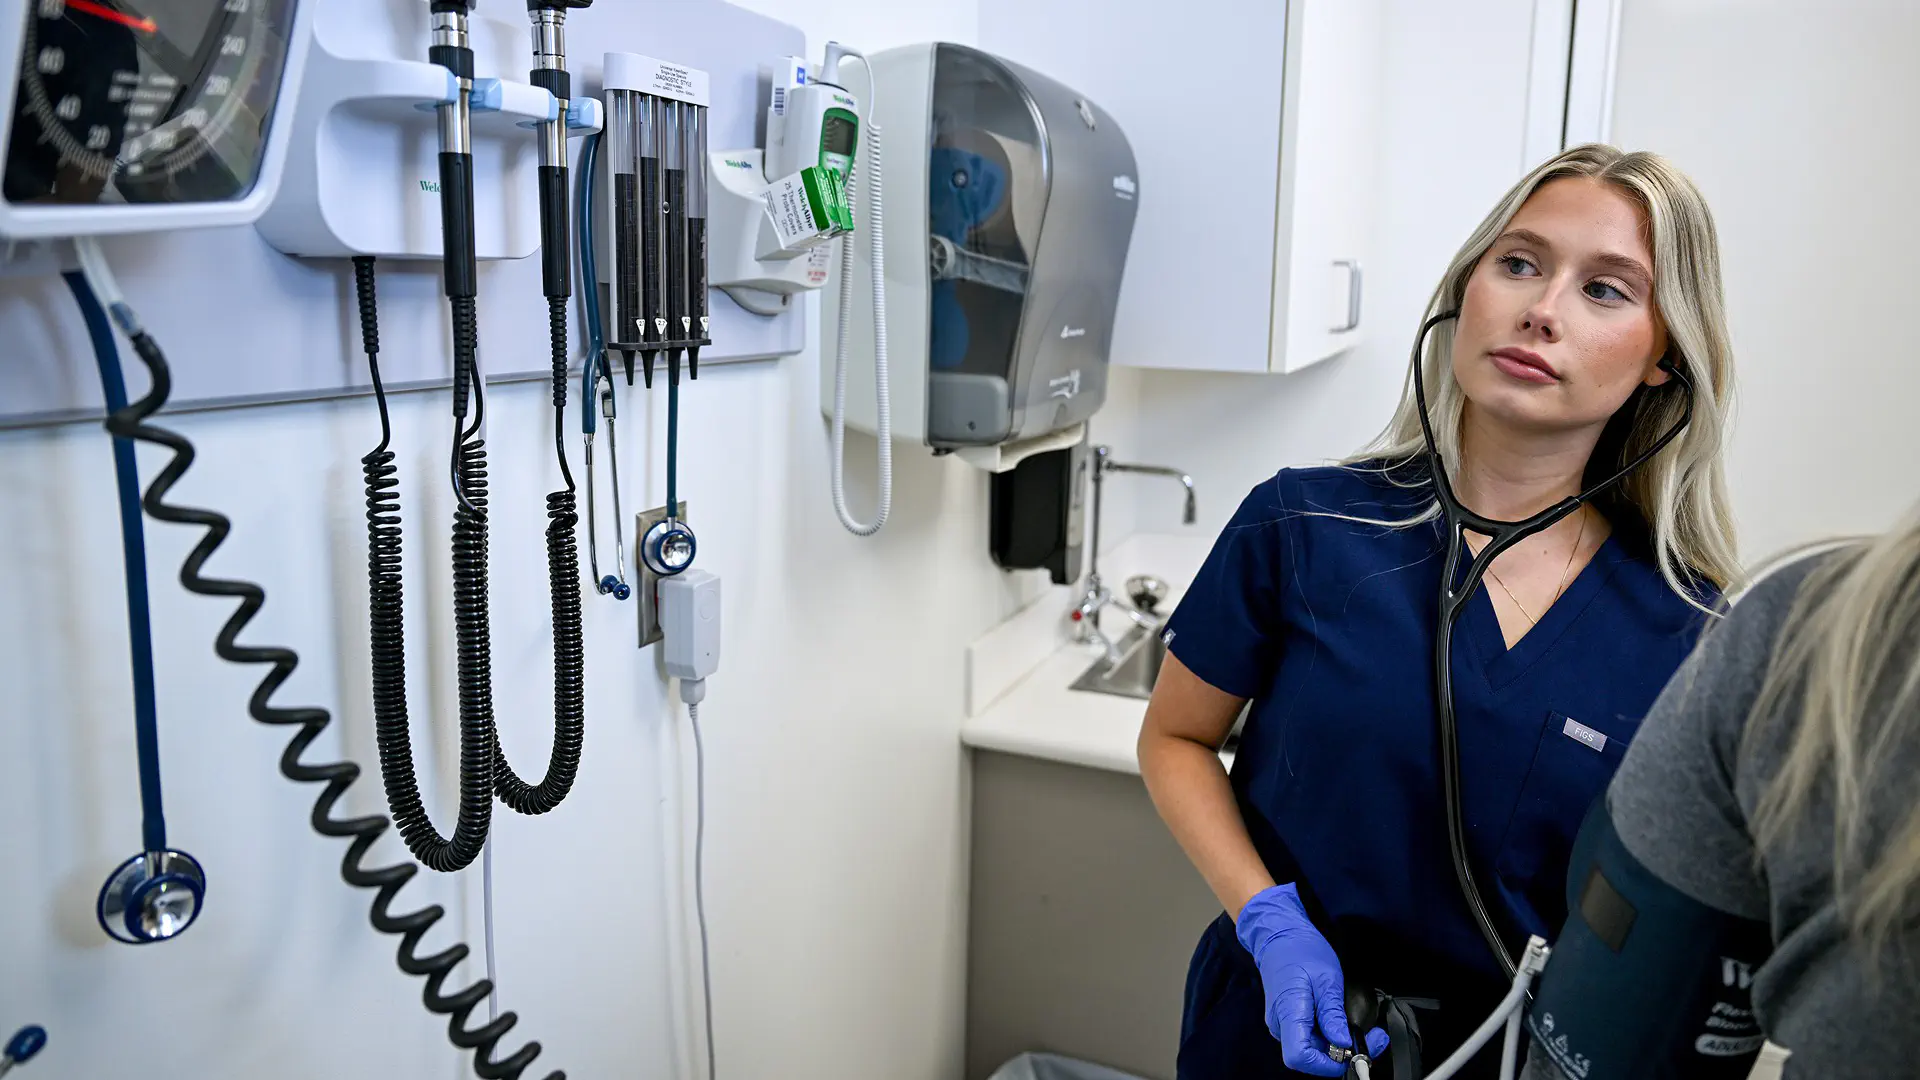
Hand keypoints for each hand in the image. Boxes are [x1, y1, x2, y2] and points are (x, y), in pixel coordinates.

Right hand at [1235, 883, 1389, 1075]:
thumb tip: (1343, 1043)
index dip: (1327, 1064)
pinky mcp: (1289, 1019)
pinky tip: (1342, 1021)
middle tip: (1372, 1037)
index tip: (1352, 1054)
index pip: (1300, 1057)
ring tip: (1361, 1027)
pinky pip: (1310, 1036)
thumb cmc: (1300, 949)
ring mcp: (1283, 1022)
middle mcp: (1281, 1022)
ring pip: (1312, 1047)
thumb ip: (1333, 1014)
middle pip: (1310, 1055)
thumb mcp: (1327, 979)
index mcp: (1288, 1010)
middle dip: (1342, 1053)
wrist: (1280, 934)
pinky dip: (1330, 1034)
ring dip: (1338, 1044)